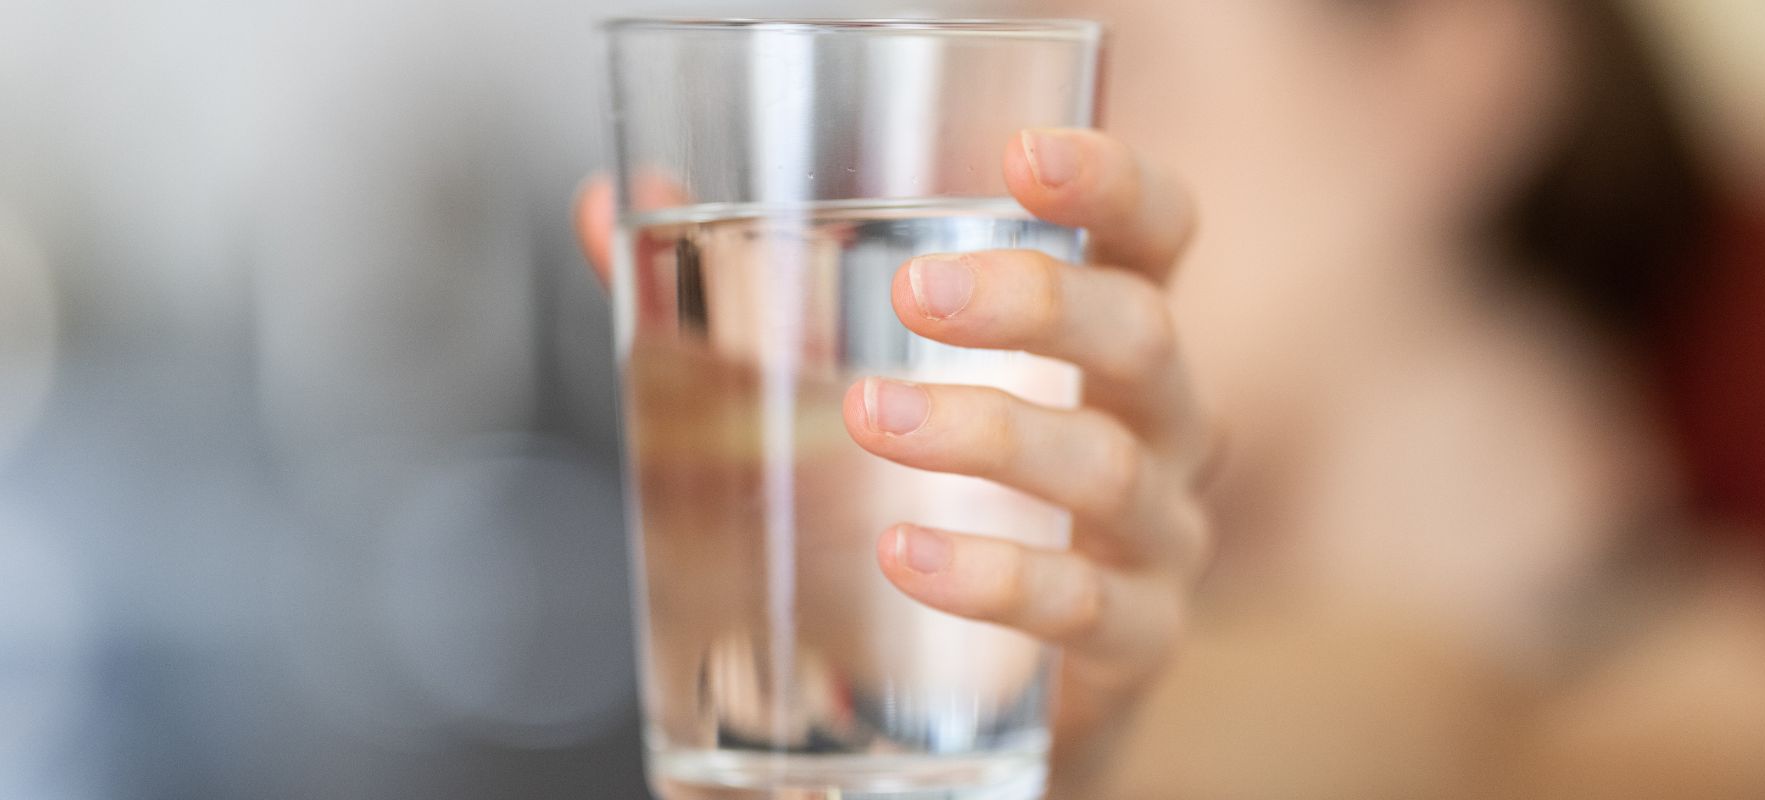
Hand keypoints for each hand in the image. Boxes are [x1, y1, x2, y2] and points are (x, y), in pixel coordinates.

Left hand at [576, 129, 1212, 792]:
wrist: (983, 687)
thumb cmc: (932, 495)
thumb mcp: (846, 378)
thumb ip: (738, 293)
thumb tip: (609, 211)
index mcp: (1102, 334)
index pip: (1156, 232)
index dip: (1111, 182)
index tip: (1020, 158)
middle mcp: (1156, 422)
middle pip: (1141, 334)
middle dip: (1033, 302)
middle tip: (915, 294)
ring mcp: (1156, 534)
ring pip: (1106, 465)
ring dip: (987, 433)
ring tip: (873, 419)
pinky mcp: (1133, 639)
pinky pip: (1085, 604)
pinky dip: (994, 575)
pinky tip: (908, 554)